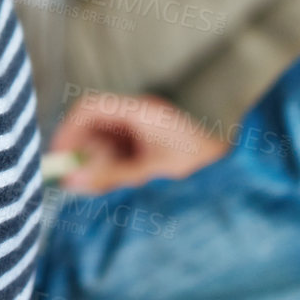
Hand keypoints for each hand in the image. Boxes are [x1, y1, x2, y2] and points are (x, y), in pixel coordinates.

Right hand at [49, 93, 227, 192]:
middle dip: (83, 155)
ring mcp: (149, 134)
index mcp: (141, 112)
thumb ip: (108, 177)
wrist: (242, 184)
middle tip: (76, 182)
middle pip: (96, 128)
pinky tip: (118, 190)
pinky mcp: (155, 151)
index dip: (68, 131)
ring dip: (99, 168)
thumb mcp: (148, 174)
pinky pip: (122, 158)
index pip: (89, 109)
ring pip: (108, 146)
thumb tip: (71, 181)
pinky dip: (113, 174)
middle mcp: (143, 118)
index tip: (57, 159)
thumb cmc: (202, 171)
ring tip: (100, 190)